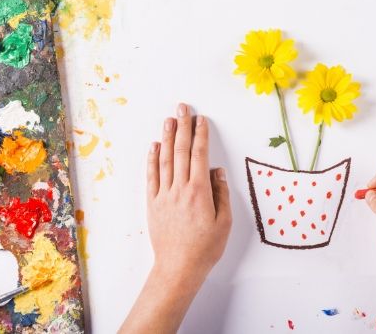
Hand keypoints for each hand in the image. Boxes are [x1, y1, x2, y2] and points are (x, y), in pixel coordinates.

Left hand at [122, 104, 231, 333]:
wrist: (178, 268)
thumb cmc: (205, 248)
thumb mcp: (224, 222)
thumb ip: (221, 194)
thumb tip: (217, 172)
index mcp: (199, 192)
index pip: (199, 155)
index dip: (200, 135)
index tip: (202, 119)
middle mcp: (180, 189)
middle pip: (181, 151)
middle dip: (183, 127)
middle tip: (183, 107)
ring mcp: (164, 195)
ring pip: (165, 160)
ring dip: (167, 137)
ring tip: (169, 119)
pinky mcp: (153, 204)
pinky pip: (152, 176)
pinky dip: (152, 160)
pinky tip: (154, 146)